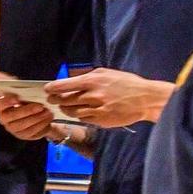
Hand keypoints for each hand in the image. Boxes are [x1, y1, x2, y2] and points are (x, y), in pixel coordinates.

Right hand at [0, 90, 57, 140]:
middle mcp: (4, 119)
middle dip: (26, 111)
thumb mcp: (22, 89)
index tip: (16, 98)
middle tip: (40, 106)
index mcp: (0, 106)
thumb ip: (14, 85)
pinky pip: (31, 133)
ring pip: (21, 126)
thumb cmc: (28, 98)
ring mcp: (13, 128)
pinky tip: (48, 118)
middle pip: (9, 117)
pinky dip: (41, 125)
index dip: (5, 102)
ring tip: (48, 111)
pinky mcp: (23, 135)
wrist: (39, 111)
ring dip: (36, 118)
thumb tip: (3, 76)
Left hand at [46, 68, 168, 128]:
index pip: (63, 85)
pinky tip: (82, 112)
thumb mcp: (106, 73)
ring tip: (66, 107)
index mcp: (92, 81)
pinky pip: (82, 119)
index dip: (52, 88)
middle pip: (64, 100)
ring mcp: (96, 109)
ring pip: (71, 112)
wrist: (145, 99)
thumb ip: (87, 76)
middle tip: (53, 100)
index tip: (47, 90)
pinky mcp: (100, 120)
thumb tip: (70, 80)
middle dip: (56, 100)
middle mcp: (92, 95)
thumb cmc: (126, 84)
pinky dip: (79, 116)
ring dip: (66, 109)